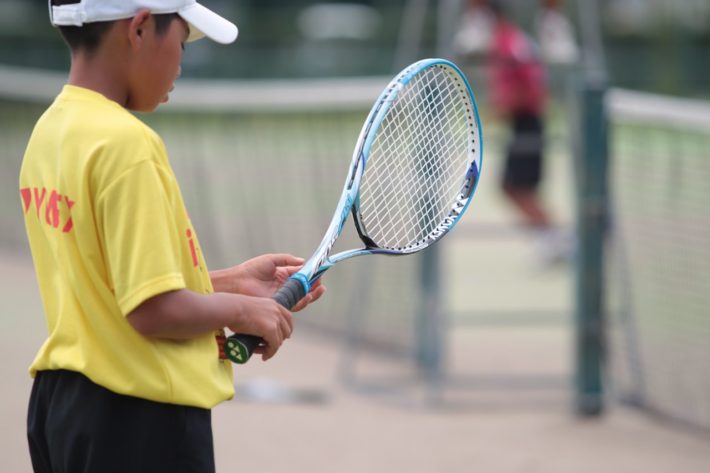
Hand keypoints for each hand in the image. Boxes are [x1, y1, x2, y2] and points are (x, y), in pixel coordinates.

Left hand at [211, 254, 325, 311]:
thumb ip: (287, 260)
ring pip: (301, 297)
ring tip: (319, 289)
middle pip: (304, 287)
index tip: (319, 271)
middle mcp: (284, 286)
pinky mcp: (279, 304)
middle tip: (321, 283)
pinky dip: (303, 301)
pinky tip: (308, 295)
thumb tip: (303, 261)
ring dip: (312, 294)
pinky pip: (294, 304)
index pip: (301, 275)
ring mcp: (282, 296)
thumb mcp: (271, 260)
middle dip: (314, 285)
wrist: (238, 282)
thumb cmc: (251, 269)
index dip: (311, 274)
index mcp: (283, 275)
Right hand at [228, 295, 292, 360]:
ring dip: (272, 348)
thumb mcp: (253, 308)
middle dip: (278, 340)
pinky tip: (264, 356)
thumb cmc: (235, 309)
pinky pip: (274, 346)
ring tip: (262, 351)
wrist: (230, 309)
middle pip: (286, 330)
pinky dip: (270, 353)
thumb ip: (259, 314)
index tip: (280, 337)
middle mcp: (277, 311)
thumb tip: (258, 325)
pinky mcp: (271, 329)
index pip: (288, 318)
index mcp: (273, 304)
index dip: (285, 329)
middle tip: (267, 346)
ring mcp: (275, 320)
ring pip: (279, 340)